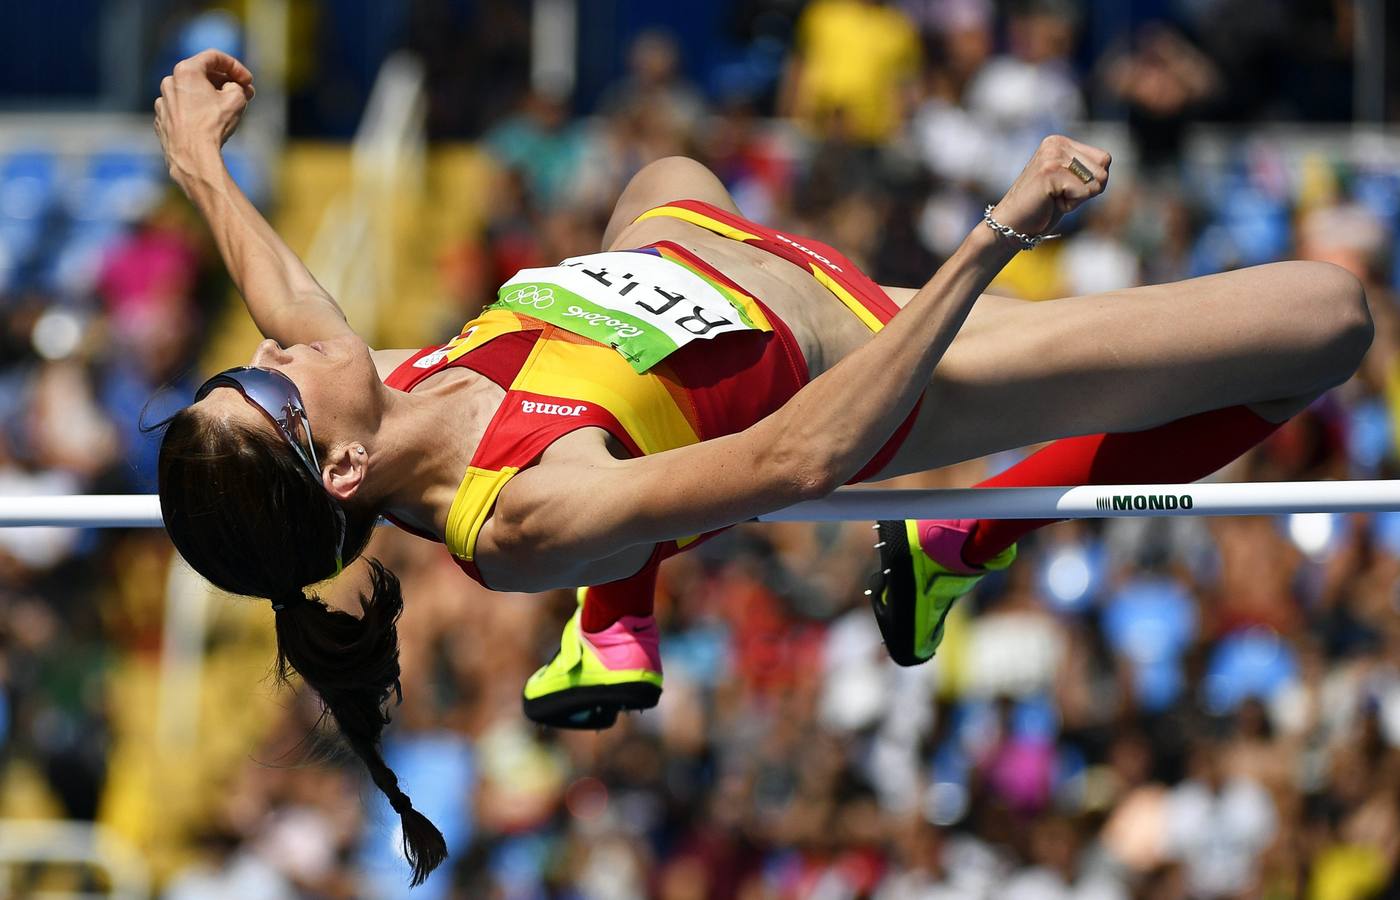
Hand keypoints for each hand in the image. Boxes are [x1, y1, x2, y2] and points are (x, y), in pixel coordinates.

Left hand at [154, 50, 254, 182]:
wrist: (192, 157)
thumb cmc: (213, 125)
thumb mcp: (237, 99)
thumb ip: (238, 86)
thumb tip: (237, 88)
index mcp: (186, 70)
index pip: (214, 57)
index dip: (236, 66)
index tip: (248, 81)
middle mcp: (170, 82)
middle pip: (201, 74)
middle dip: (224, 82)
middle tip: (243, 94)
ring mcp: (163, 101)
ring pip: (190, 93)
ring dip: (209, 97)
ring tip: (227, 110)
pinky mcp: (162, 120)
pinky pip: (182, 110)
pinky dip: (196, 112)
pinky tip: (209, 124)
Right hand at [989, 135, 1111, 239]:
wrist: (1011, 224)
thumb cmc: (1041, 207)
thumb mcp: (1068, 182)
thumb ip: (1087, 170)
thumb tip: (1105, 171)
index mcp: (1060, 142)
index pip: (1104, 159)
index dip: (1091, 182)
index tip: (1064, 189)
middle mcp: (1056, 143)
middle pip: (1102, 169)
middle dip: (1085, 191)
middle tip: (1057, 196)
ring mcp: (1052, 156)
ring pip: (1095, 181)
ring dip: (1078, 198)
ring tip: (1053, 199)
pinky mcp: (1050, 172)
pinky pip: (1083, 192)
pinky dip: (1070, 205)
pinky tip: (1049, 203)